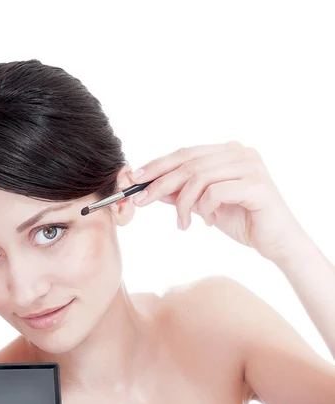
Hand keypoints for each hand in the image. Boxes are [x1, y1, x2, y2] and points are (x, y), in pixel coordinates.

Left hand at [129, 142, 305, 261]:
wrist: (276, 242)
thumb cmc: (243, 221)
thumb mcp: (205, 206)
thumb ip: (183, 194)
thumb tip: (151, 189)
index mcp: (228, 151)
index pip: (185, 153)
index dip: (158, 164)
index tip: (135, 179)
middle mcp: (240, 152)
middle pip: (188, 163)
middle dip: (160, 183)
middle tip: (142, 201)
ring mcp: (250, 166)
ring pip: (198, 177)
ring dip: (182, 203)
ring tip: (182, 223)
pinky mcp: (256, 185)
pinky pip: (215, 192)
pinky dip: (204, 209)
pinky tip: (207, 222)